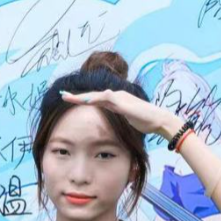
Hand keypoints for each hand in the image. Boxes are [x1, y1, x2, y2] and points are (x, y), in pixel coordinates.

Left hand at [60, 89, 183, 139]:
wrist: (158, 120)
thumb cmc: (143, 122)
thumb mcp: (125, 121)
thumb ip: (116, 119)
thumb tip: (108, 125)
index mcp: (115, 101)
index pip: (94, 99)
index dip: (81, 100)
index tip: (68, 100)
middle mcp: (115, 96)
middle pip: (92, 95)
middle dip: (77, 96)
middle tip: (62, 95)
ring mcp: (119, 98)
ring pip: (97, 95)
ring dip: (83, 96)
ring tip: (69, 97)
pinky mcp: (124, 102)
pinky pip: (107, 99)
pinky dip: (96, 99)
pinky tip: (87, 100)